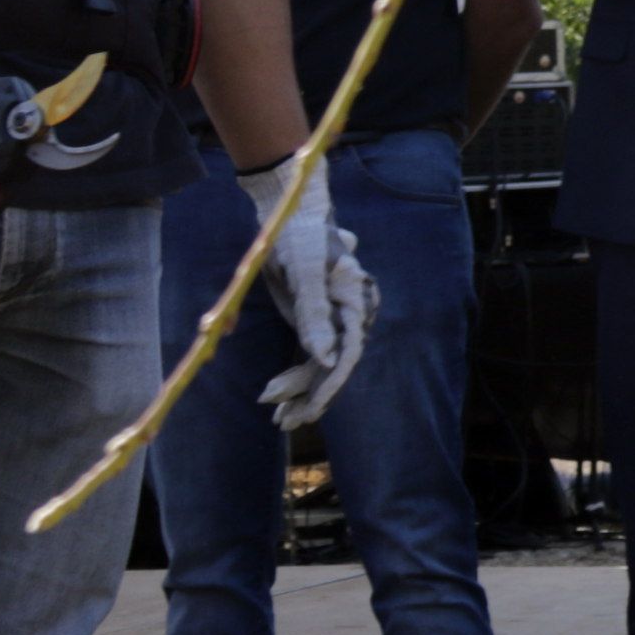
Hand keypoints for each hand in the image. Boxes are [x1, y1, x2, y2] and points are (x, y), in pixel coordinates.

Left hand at [239, 154, 377, 429]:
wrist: (289, 214)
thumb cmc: (299, 237)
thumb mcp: (303, 273)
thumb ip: (315, 316)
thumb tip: (326, 360)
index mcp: (356, 301)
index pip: (349, 351)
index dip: (331, 383)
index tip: (312, 409)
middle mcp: (351, 315)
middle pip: (334, 365)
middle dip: (310, 394)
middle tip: (283, 420)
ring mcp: (333, 320)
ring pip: (321, 366)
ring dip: (300, 392)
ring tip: (277, 419)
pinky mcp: (315, 322)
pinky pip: (309, 358)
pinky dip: (294, 379)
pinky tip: (277, 399)